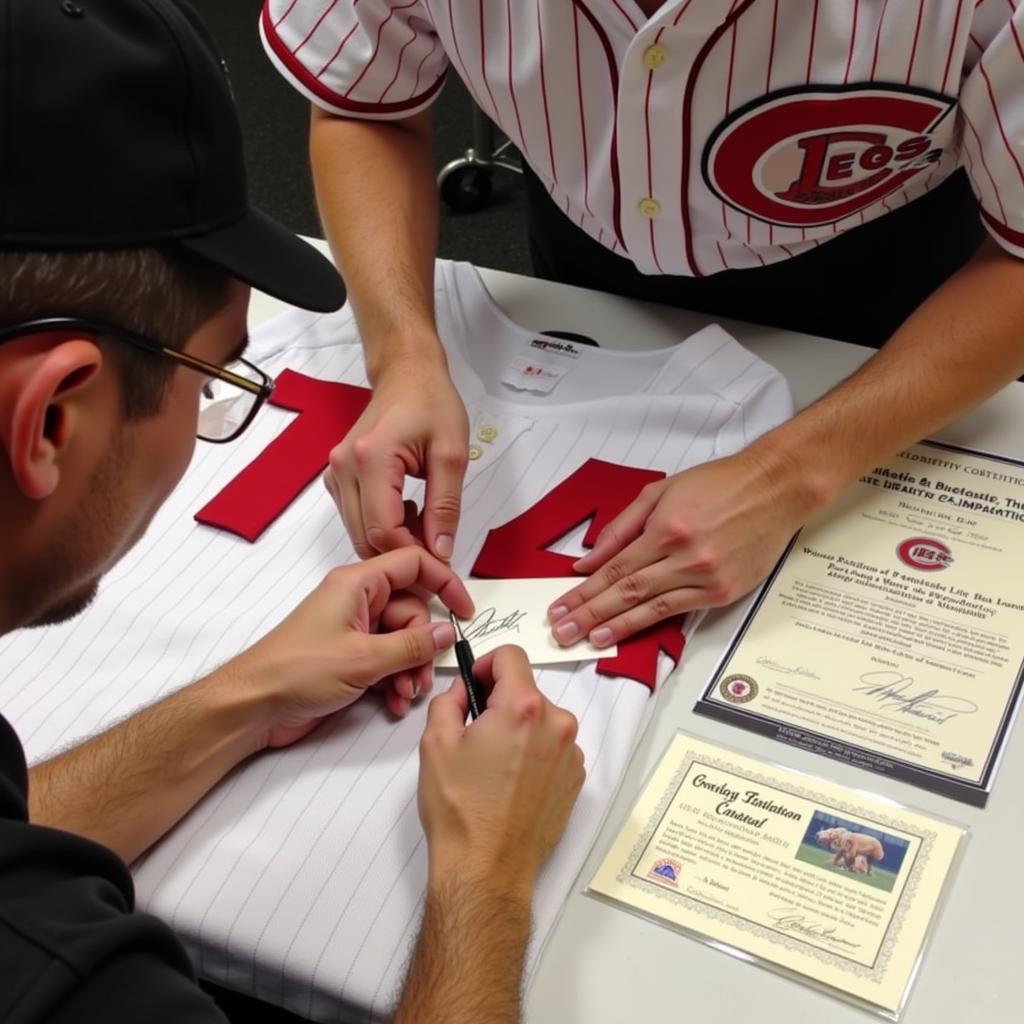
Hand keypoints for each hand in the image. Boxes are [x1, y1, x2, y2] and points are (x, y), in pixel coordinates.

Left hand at [218, 548, 474, 746]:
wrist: (254, 706)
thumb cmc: (295, 671)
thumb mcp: (364, 658)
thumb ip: (411, 644)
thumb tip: (445, 633)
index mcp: (357, 583)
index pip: (413, 565)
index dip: (444, 583)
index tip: (464, 611)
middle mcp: (357, 601)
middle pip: (412, 611)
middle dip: (422, 646)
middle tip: (419, 676)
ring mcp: (353, 630)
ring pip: (402, 640)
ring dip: (409, 669)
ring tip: (403, 694)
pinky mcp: (349, 657)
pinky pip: (387, 660)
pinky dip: (394, 681)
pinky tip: (391, 702)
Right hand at [324, 355, 468, 560]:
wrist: (406, 374)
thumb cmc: (430, 403)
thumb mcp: (451, 453)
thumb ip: (446, 505)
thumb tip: (441, 550)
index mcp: (371, 458)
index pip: (383, 529)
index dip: (411, 552)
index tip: (439, 558)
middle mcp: (343, 467)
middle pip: (364, 537)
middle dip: (400, 551)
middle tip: (436, 544)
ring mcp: (335, 472)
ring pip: (357, 532)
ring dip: (390, 540)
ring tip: (424, 520)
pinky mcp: (337, 476)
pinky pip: (354, 517)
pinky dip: (378, 526)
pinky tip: (404, 509)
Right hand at [417, 646, 584, 891]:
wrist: (487, 869)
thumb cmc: (461, 811)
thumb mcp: (435, 743)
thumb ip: (448, 700)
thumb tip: (463, 691)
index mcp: (522, 707)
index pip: (511, 656)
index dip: (486, 663)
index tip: (475, 682)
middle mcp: (556, 724)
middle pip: (526, 690)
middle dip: (499, 702)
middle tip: (474, 732)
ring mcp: (570, 754)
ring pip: (540, 720)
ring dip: (518, 728)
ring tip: (491, 764)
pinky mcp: (574, 779)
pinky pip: (553, 748)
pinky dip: (533, 753)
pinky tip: (510, 782)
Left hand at [547, 448, 812, 646]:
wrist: (775, 488)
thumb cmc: (719, 484)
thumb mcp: (660, 492)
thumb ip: (621, 528)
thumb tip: (589, 560)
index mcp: (666, 529)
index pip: (615, 569)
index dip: (584, 592)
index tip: (561, 606)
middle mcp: (686, 557)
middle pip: (627, 593)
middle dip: (589, 614)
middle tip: (562, 632)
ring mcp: (706, 578)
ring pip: (650, 608)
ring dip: (615, 627)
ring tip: (586, 640)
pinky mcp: (724, 593)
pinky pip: (678, 611)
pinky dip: (649, 624)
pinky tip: (626, 632)